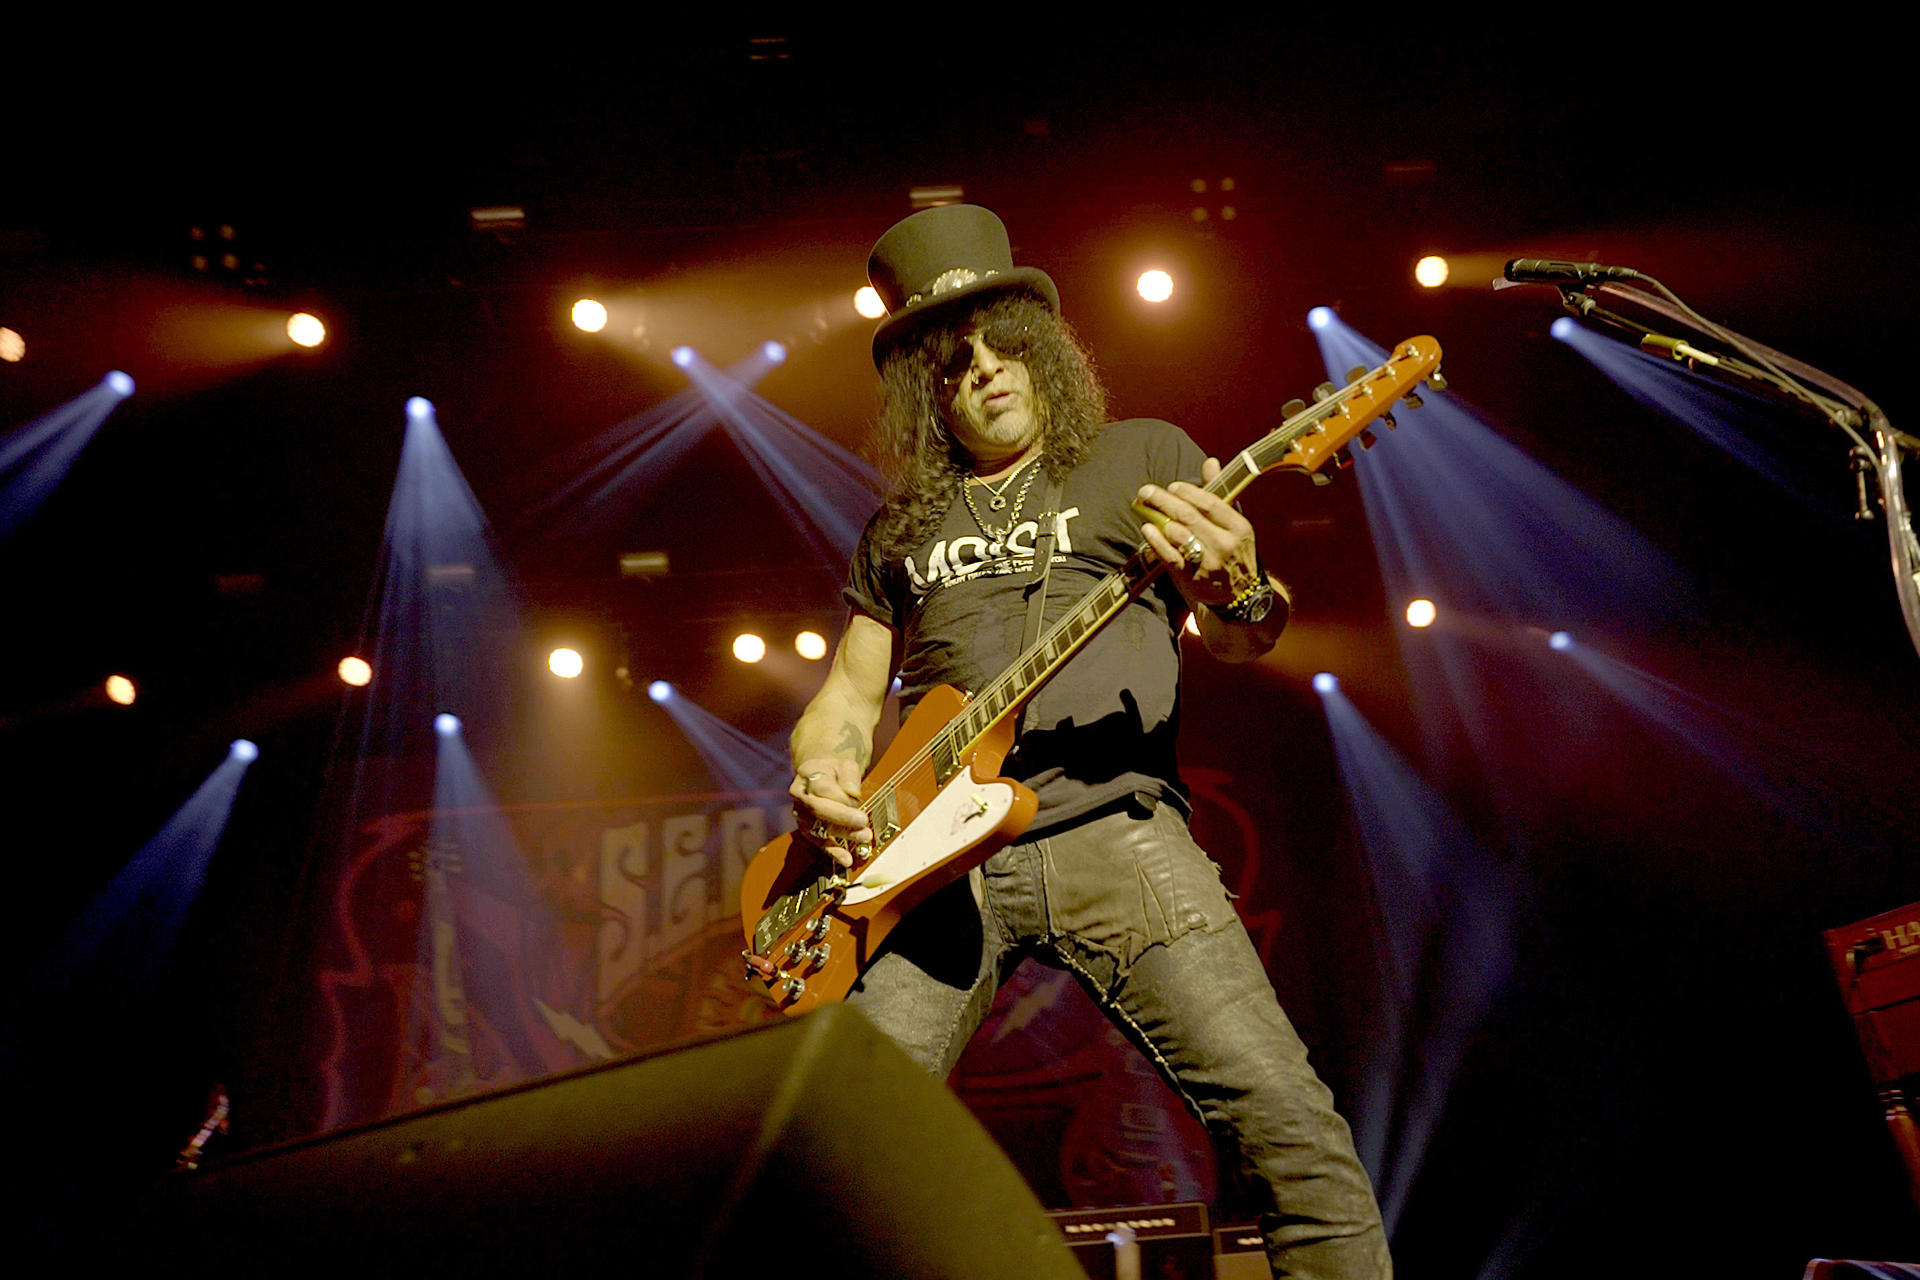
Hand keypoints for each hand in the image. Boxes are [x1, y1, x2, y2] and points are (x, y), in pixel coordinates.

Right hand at [789, 756, 871, 868]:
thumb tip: (852, 794)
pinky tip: (846, 859)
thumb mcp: (845, 765)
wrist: (822, 776)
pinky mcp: (807, 829)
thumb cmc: (835, 771)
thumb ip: (849, 776)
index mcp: (807, 774)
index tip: (857, 803)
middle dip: (841, 817)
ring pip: (819, 827)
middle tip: (862, 822)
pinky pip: (819, 842)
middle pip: (818, 809)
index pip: (822, 788)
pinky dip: (833, 852)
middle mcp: (800, 795)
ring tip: (863, 837)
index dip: (840, 797)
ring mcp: (801, 814)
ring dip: (842, 834)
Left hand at [1136, 458, 1260, 608]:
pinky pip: (1168, 555)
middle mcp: (1225, 544)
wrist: (1239, 597)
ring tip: (1144, 508)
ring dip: (1157, 519)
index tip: (1172, 486)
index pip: (1210, 503)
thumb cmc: (1233, 553)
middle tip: (1146, 491)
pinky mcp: (1191, 577)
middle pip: (1189, 516)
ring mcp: (1208, 562)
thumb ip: (1219, 494)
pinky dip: (1155, 541)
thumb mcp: (1234, 524)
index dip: (1188, 491)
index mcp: (1239, 528)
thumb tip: (1210, 461)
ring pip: (1177, 534)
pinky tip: (1146, 530)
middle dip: (1163, 500)